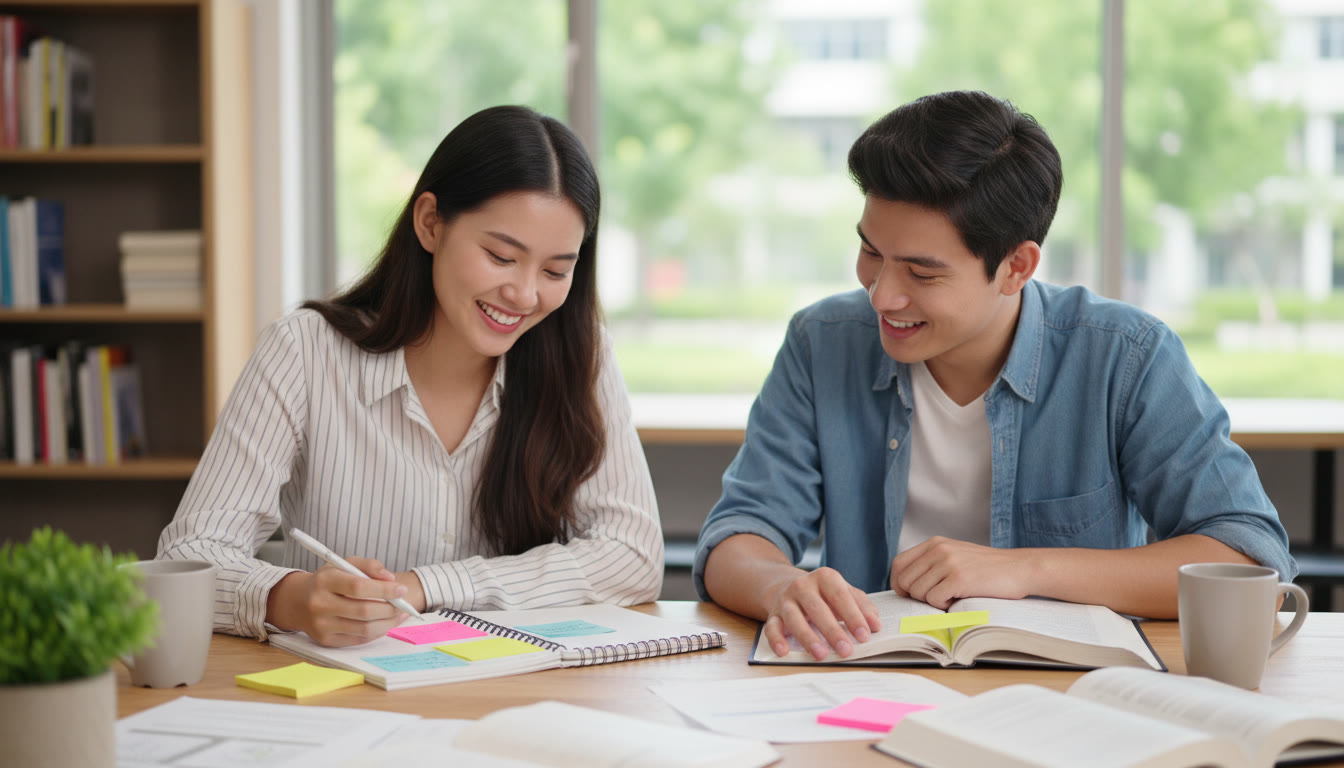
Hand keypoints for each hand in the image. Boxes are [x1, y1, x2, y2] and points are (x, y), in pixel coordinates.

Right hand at [269, 556, 413, 646]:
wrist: (298, 602)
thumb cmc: (328, 580)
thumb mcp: (345, 564)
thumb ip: (370, 566)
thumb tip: (391, 579)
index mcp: (325, 581)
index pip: (358, 587)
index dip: (384, 590)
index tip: (402, 589)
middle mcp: (320, 604)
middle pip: (364, 610)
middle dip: (390, 608)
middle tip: (404, 603)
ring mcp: (321, 625)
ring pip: (364, 628)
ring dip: (388, 622)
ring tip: (400, 614)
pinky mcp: (326, 640)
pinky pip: (359, 639)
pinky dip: (378, 631)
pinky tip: (387, 623)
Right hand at [761, 567, 881, 660]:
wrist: (787, 586)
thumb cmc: (822, 594)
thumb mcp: (844, 592)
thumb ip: (862, 605)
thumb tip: (875, 624)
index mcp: (825, 577)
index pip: (841, 596)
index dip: (853, 616)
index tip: (865, 635)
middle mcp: (803, 586)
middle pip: (817, 608)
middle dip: (833, 631)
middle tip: (846, 650)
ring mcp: (786, 600)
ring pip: (794, 618)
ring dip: (808, 637)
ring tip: (821, 654)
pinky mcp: (773, 614)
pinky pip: (771, 627)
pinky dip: (776, 640)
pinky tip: (784, 651)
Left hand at [890, 537, 1038, 608]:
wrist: (1020, 568)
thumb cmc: (987, 569)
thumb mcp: (955, 555)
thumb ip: (932, 563)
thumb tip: (905, 583)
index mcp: (934, 543)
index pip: (898, 564)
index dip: (899, 583)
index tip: (909, 594)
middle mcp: (938, 549)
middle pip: (905, 581)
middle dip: (915, 596)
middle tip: (936, 599)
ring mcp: (948, 563)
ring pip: (918, 592)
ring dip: (933, 601)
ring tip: (953, 596)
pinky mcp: (959, 578)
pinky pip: (934, 600)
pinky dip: (944, 606)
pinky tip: (959, 599)